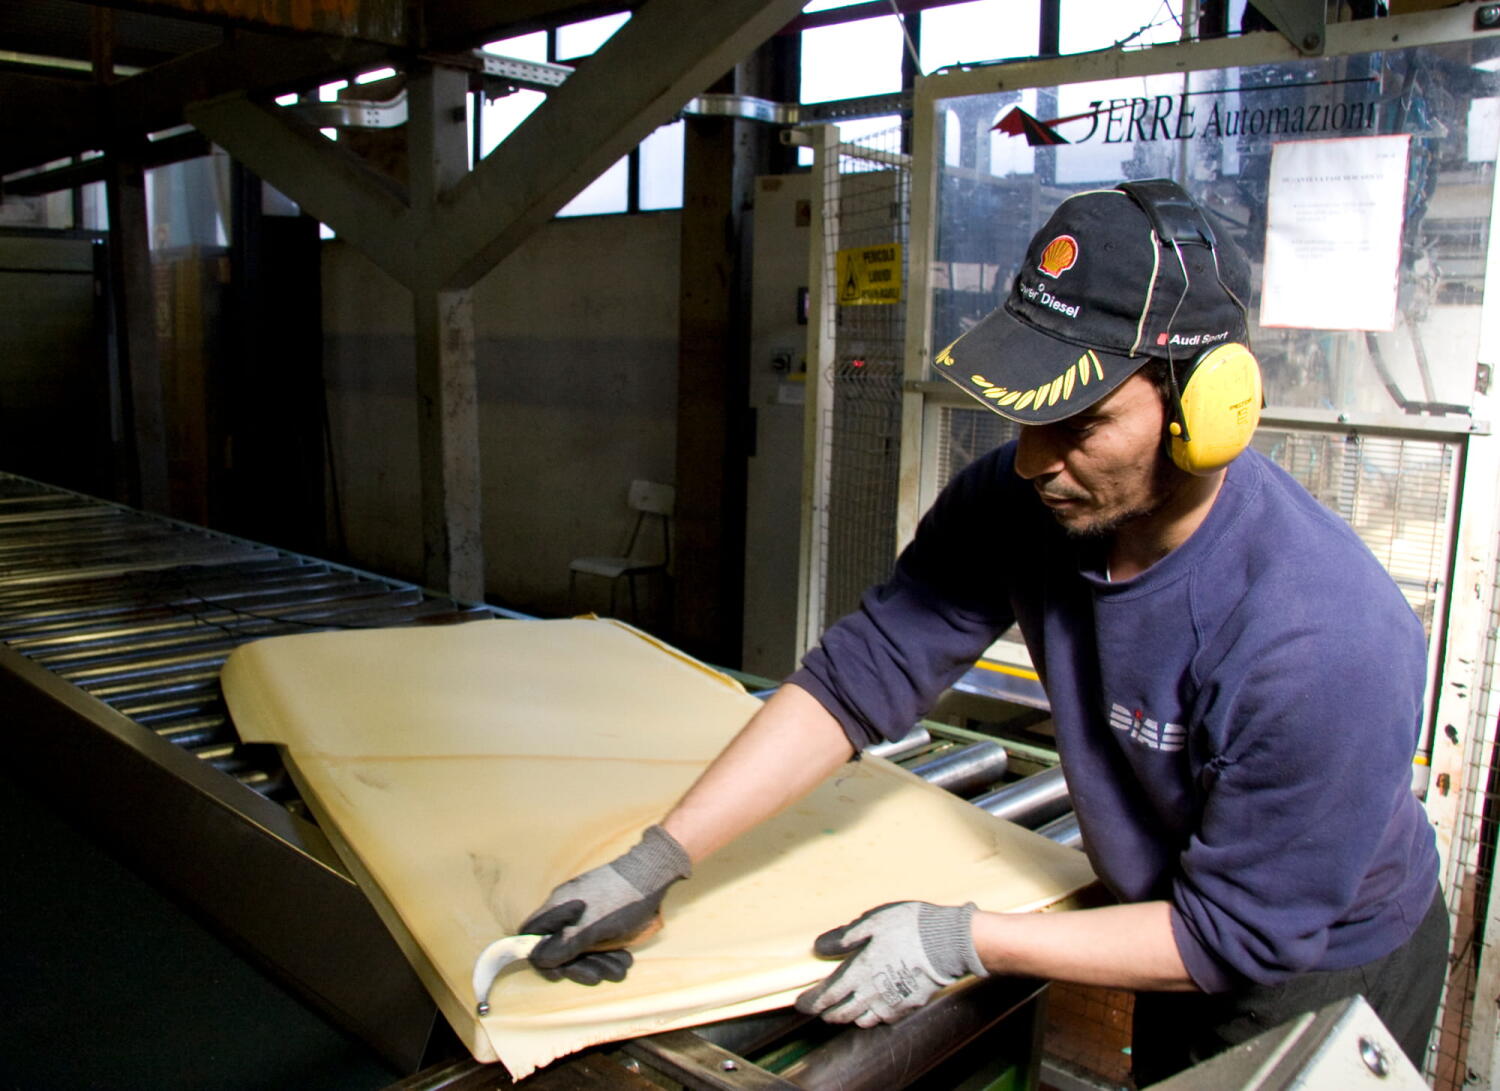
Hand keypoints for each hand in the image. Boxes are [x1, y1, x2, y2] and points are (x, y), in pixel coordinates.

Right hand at [519, 825, 691, 984]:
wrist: (655, 873)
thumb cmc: (623, 899)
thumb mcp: (594, 927)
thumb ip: (565, 943)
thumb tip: (537, 959)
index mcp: (559, 906)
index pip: (532, 933)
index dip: (539, 957)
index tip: (558, 973)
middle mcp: (567, 907)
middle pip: (560, 943)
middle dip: (579, 964)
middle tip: (600, 977)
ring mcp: (586, 909)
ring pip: (582, 942)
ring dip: (599, 960)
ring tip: (621, 969)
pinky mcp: (602, 911)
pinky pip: (598, 936)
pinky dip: (608, 950)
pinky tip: (625, 958)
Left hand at [795, 901, 986, 1026]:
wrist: (947, 942)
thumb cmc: (909, 927)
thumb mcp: (872, 922)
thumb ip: (844, 937)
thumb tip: (820, 947)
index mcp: (860, 972)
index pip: (828, 996)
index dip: (811, 1002)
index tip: (801, 1004)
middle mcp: (873, 994)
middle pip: (843, 1014)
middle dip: (828, 1014)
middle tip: (821, 1010)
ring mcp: (893, 1003)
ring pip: (864, 1020)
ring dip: (850, 1016)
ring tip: (846, 1009)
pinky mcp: (910, 1005)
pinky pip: (885, 1018)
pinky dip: (874, 1015)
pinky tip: (875, 1006)